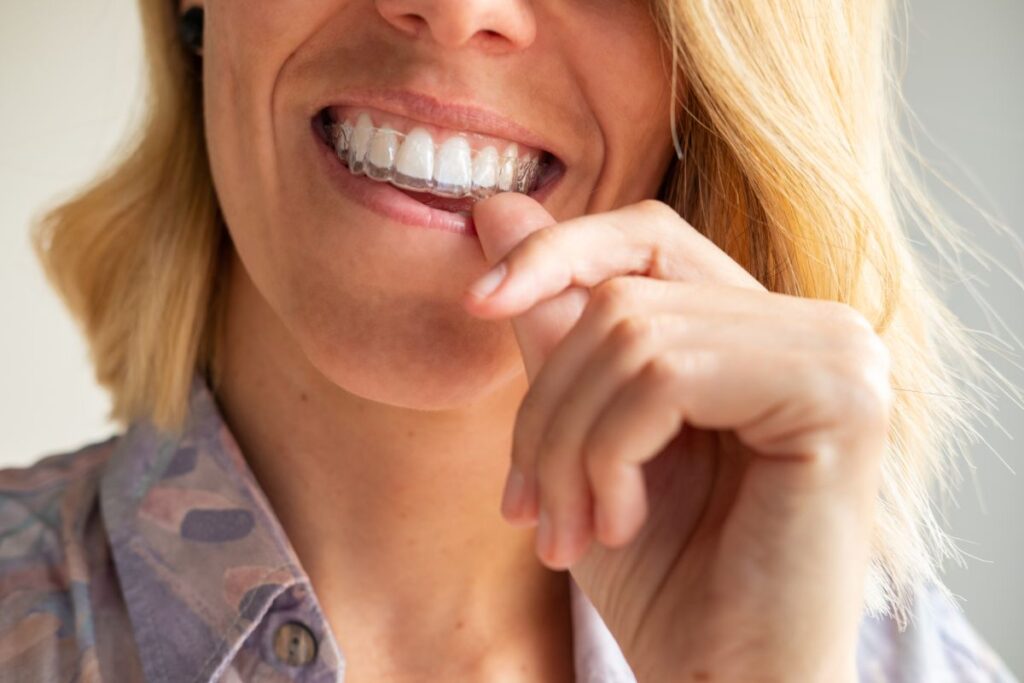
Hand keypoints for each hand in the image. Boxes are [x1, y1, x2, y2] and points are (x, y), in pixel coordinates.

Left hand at [462, 193, 890, 682]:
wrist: (727, 681)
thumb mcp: (583, 435)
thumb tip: (498, 207)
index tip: (477, 301)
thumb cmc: (665, 577)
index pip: (648, 236)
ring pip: (632, 334)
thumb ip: (554, 322)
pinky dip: (609, 455)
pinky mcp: (837, 395)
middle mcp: (817, 326)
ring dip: (568, 445)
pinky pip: (664, 375)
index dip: (557, 252)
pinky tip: (621, 524)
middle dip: (547, 405)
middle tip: (526, 505)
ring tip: (569, 530)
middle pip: (623, 294)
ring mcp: (838, 354)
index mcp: (762, 330)